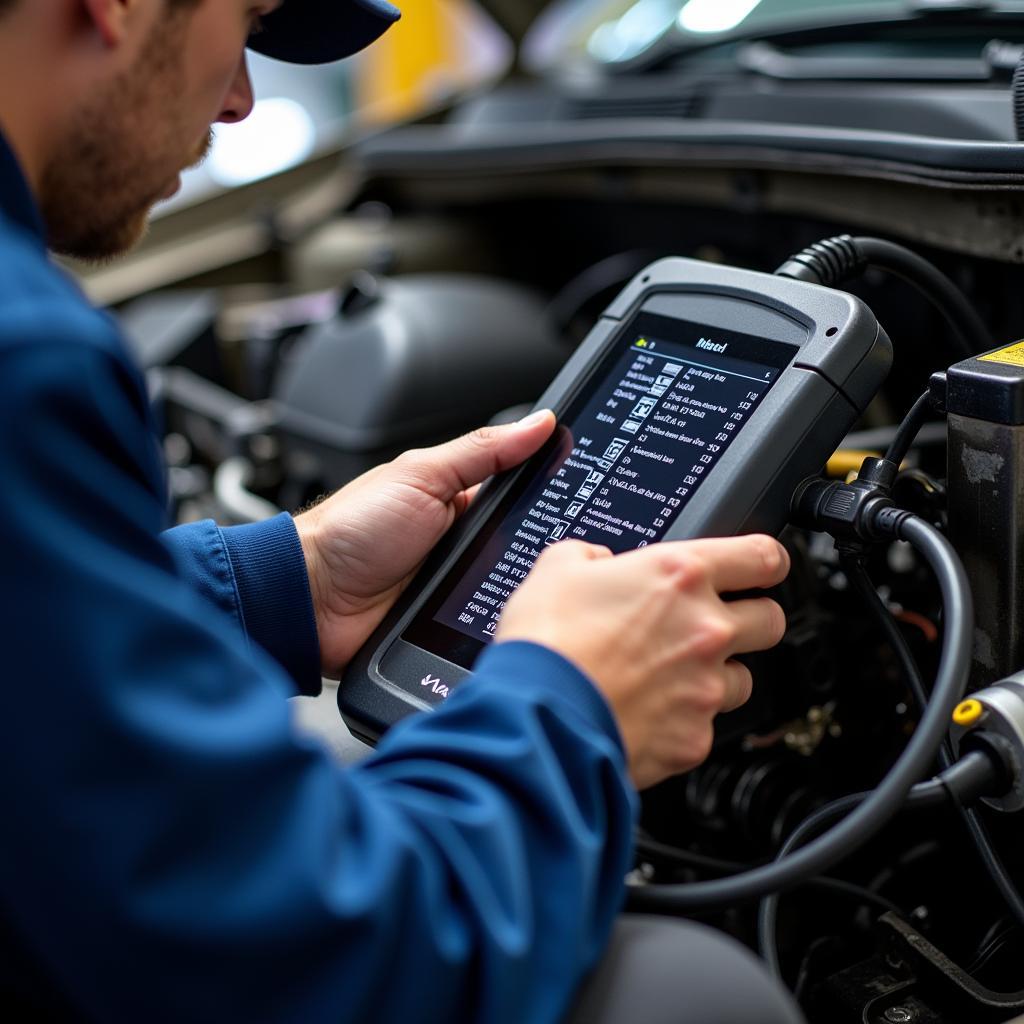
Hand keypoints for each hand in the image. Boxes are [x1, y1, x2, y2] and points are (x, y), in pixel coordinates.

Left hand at [294, 411, 555, 674]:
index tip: (589, 493)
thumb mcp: (422, 476)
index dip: (553, 493)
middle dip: (544, 549)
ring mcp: (459, 586)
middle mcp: (465, 543)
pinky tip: (518, 617)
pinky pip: (489, 624)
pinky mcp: (451, 627)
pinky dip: (502, 621)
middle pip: (526, 546)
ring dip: (524, 588)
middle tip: (571, 547)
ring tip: (543, 586)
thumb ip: (482, 451)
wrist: (310, 597)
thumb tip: (538, 421)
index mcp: (461, 501)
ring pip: (514, 587)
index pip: (523, 496)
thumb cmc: (352, 529)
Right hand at [496, 535, 788, 789]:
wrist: (537, 717)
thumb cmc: (547, 643)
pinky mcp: (695, 739)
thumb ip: (589, 555)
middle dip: (749, 620)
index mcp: (681, 576)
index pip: (764, 557)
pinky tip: (646, 715)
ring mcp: (706, 687)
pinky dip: (682, 722)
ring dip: (716, 675)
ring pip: (744, 679)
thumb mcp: (556, 568)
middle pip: (771, 620)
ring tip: (669, 678)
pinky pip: (705, 727)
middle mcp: (707, 629)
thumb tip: (597, 562)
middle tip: (710, 625)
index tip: (759, 568)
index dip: (766, 561)